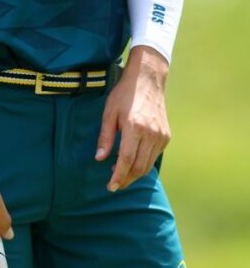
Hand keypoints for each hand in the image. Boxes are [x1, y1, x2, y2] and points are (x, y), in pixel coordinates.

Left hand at [95, 46, 170, 191]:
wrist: (148, 80)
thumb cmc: (124, 94)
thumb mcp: (109, 112)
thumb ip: (105, 136)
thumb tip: (100, 158)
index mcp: (135, 127)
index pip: (126, 160)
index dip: (118, 176)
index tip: (111, 186)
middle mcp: (151, 134)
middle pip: (139, 167)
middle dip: (127, 179)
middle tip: (115, 184)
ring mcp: (161, 136)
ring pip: (148, 164)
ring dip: (135, 173)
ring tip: (121, 174)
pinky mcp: (166, 136)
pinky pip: (154, 156)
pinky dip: (143, 163)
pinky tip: (132, 161)